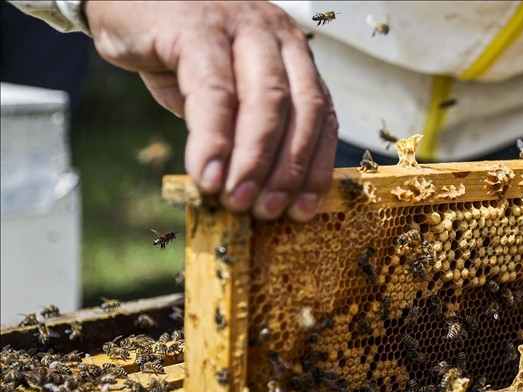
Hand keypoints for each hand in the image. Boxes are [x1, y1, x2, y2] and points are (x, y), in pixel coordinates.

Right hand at [85, 1, 337, 220]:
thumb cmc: (178, 50)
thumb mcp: (222, 91)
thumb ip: (242, 129)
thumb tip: (255, 191)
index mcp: (291, 54)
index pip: (320, 114)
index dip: (315, 166)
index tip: (305, 209)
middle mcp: (274, 35)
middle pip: (300, 109)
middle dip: (287, 169)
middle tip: (267, 211)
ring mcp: (239, 25)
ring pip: (265, 100)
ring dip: (254, 160)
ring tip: (237, 199)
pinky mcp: (196, 26)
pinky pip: (212, 91)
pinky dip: (212, 139)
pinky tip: (207, 174)